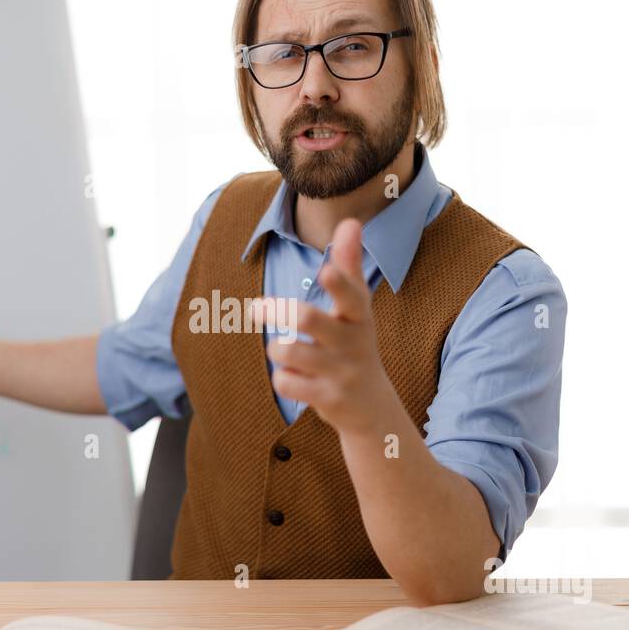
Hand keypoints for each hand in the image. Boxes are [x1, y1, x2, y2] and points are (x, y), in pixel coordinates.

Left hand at [254, 218, 395, 435]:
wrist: (373, 408)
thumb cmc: (356, 345)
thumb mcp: (358, 309)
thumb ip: (349, 266)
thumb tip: (351, 221)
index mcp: (359, 317)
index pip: (352, 296)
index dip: (338, 284)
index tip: (323, 271)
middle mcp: (353, 342)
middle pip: (309, 318)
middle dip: (277, 310)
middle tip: (256, 308)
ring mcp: (341, 371)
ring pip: (289, 351)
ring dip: (276, 349)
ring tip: (282, 350)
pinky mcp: (328, 398)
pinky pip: (288, 382)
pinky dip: (282, 378)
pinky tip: (293, 378)